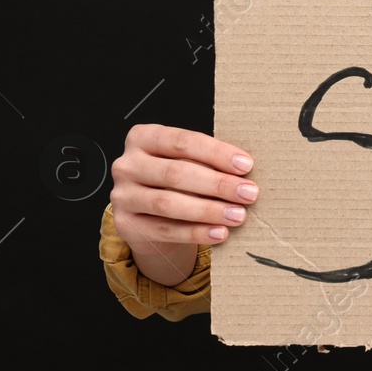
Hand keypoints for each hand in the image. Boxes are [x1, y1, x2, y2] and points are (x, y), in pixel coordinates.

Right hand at [110, 124, 258, 275]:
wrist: (150, 216)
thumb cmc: (176, 181)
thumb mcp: (187, 162)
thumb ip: (208, 162)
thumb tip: (245, 170)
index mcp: (143, 137)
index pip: (183, 142)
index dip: (217, 153)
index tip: (246, 165)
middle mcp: (127, 165)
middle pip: (176, 173)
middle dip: (218, 184)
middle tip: (248, 193)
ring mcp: (122, 196)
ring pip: (168, 203)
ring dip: (208, 210)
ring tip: (238, 215)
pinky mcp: (126, 224)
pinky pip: (164, 230)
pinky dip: (196, 232)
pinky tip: (220, 232)